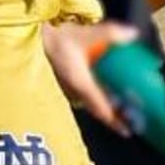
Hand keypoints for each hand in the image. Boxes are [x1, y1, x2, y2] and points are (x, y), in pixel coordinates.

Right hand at [42, 19, 139, 135]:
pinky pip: (79, 93)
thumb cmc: (57, 37)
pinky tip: (95, 85)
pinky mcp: (60, 81)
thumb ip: (110, 33)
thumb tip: (133, 34)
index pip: (101, 109)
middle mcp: (73, 90)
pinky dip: (91, 94)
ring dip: (100, 104)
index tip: (128, 131)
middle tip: (128, 118)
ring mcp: (65, 87)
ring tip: (115, 102)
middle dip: (111, 114)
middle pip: (95, 108)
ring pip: (87, 102)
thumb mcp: (86, 34)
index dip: (115, 121)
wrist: (31, 36)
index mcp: (82, 84)